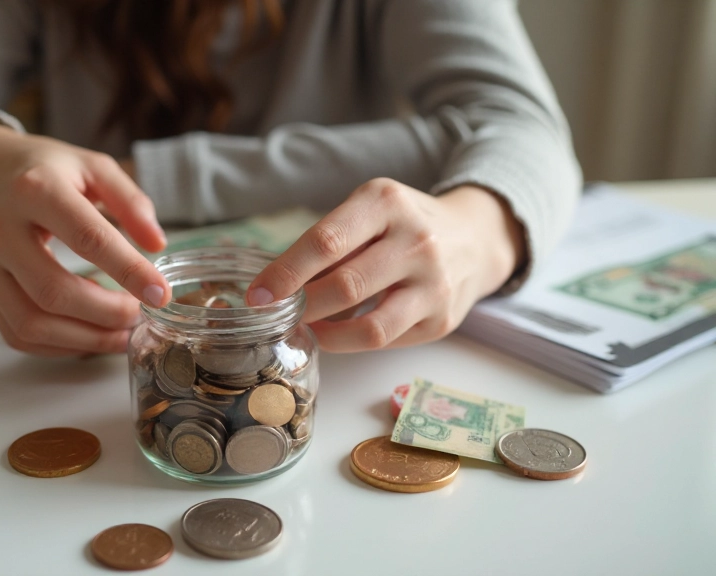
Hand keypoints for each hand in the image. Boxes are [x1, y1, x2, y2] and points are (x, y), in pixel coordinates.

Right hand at [0, 122, 170, 355]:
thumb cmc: (41, 168)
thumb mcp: (91, 166)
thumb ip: (129, 200)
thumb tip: (157, 244)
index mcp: (36, 189)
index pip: (88, 238)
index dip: (129, 271)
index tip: (160, 293)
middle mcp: (3, 229)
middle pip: (55, 291)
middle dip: (106, 313)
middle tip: (139, 314)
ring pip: (32, 322)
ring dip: (84, 339)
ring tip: (120, 334)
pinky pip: (16, 333)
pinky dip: (57, 346)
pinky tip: (87, 335)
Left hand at [247, 178, 525, 351]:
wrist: (474, 238)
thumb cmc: (402, 225)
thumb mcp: (368, 211)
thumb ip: (329, 242)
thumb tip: (274, 287)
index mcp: (386, 202)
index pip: (325, 242)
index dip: (284, 274)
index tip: (256, 296)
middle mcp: (416, 240)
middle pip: (344, 286)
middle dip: (302, 307)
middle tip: (278, 314)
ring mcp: (434, 283)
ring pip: (368, 326)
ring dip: (326, 332)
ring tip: (307, 326)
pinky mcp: (441, 320)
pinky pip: (385, 340)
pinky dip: (350, 341)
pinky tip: (336, 332)